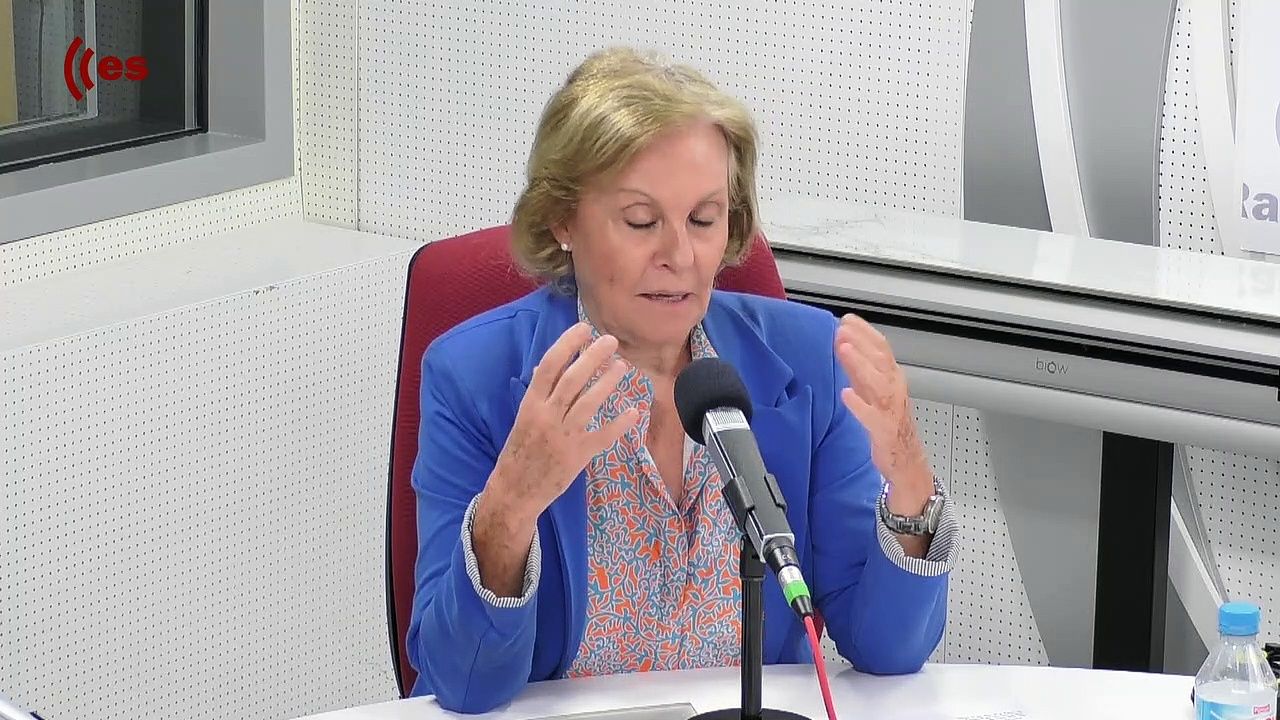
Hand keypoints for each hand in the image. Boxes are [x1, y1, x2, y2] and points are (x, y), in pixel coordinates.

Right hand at [486, 322, 639, 522]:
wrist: (515, 491)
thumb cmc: (519, 451)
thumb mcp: (523, 418)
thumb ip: (538, 394)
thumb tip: (545, 366)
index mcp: (530, 404)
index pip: (549, 366)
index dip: (567, 345)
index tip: (583, 329)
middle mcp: (546, 417)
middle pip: (572, 379)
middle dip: (592, 357)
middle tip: (610, 341)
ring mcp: (563, 436)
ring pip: (588, 403)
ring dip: (607, 382)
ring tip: (622, 366)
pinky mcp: (577, 456)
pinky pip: (603, 436)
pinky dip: (619, 424)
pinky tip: (633, 411)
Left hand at [834, 314, 934, 517]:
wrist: (905, 458)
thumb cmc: (889, 421)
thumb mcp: (873, 389)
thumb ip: (859, 368)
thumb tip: (843, 343)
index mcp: (892, 377)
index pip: (882, 348)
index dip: (865, 332)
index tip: (847, 319)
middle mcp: (893, 389)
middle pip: (880, 360)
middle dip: (860, 343)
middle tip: (841, 330)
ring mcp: (890, 409)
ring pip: (876, 383)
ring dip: (859, 364)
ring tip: (843, 350)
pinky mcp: (883, 430)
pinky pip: (871, 416)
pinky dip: (859, 405)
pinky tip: (847, 394)